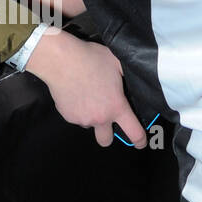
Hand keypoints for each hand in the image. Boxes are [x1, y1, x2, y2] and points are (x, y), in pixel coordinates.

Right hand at [26, 28, 146, 146]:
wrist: (61, 61)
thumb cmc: (90, 58)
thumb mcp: (117, 63)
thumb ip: (127, 76)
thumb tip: (132, 81)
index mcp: (116, 107)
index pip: (134, 132)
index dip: (140, 140)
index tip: (140, 142)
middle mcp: (100, 117)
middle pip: (106, 141)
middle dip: (108, 135)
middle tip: (106, 120)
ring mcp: (82, 118)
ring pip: (89, 125)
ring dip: (90, 117)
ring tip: (87, 96)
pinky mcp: (67, 116)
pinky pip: (75, 116)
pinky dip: (77, 109)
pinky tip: (75, 93)